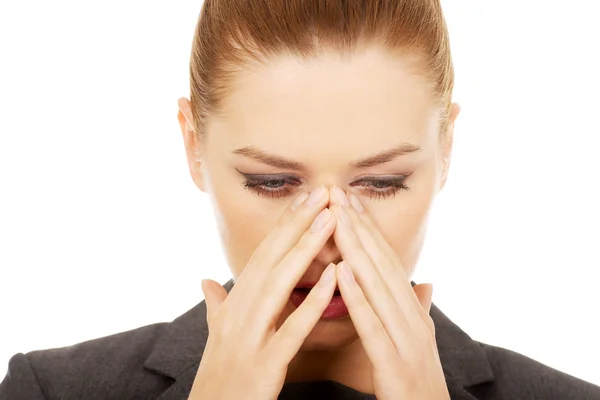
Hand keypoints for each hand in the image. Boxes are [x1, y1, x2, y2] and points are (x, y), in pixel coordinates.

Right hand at [188, 187, 337, 399]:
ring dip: (305, 249)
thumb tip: (207, 281)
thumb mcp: (216, 336)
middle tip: (323, 191)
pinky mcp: (263, 364)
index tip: (306, 197)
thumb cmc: (219, 376)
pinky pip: (291, 329)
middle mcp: (238, 313)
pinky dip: (312, 303)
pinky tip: (334, 279)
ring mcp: (249, 337)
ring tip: (330, 220)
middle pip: (271, 259)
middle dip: (297, 223)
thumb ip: (215, 306)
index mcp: (234, 304)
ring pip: (279, 285)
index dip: (285, 225)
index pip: (264, 256)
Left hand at [329, 187, 449, 399]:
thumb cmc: (416, 382)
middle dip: (361, 228)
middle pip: (383, 265)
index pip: (387, 262)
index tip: (350, 200)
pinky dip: (358, 297)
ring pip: (379, 287)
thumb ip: (418, 310)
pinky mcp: (395, 364)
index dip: (369, 230)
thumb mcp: (418, 342)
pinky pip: (373, 326)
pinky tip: (341, 273)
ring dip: (358, 251)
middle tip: (340, 193)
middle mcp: (412, 318)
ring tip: (338, 220)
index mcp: (412, 311)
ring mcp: (406, 340)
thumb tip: (425, 283)